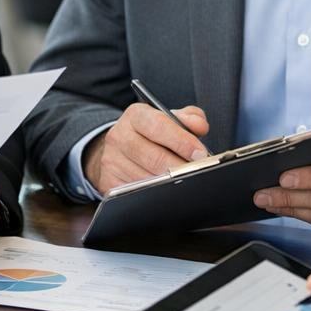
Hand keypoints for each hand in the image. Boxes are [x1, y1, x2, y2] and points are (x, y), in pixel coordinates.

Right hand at [82, 103, 209, 195]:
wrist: (120, 150)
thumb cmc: (152, 135)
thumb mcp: (168, 120)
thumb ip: (188, 118)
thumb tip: (200, 126)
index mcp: (135, 115)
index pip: (159, 125)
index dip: (182, 141)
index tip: (201, 154)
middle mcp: (119, 136)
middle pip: (154, 157)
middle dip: (181, 168)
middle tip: (199, 173)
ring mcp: (111, 161)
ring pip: (147, 178)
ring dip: (170, 184)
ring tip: (186, 182)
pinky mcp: (109, 182)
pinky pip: (137, 193)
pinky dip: (156, 194)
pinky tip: (167, 192)